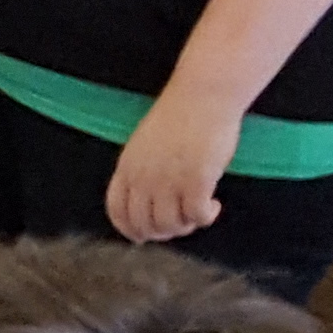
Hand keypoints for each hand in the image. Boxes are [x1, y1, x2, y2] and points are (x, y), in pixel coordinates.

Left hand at [105, 87, 239, 245]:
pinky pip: (197, 216)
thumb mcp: (144, 143)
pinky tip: (214, 206)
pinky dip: (206, 217)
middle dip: (163, 232)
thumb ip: (140, 170)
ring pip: (171, 225)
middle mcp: (144, 178)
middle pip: (145, 224)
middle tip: (181, 224)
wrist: (202, 96)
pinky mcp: (196, 182)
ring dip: (186, 226)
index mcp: (127, 167)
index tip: (142, 236)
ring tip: (198, 212)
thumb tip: (146, 199)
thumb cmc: (178, 116)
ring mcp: (169, 181)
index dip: (129, 229)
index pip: (117, 211)